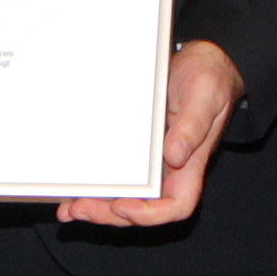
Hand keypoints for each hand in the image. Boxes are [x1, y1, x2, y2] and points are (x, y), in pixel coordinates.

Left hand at [61, 40, 243, 227]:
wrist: (198, 61)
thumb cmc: (208, 79)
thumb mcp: (205, 96)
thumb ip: (194, 126)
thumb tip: (175, 155)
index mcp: (190, 165)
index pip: (176, 206)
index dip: (148, 214)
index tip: (123, 207)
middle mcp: (168, 170)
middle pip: (140, 208)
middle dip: (109, 214)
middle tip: (80, 208)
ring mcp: (149, 163)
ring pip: (123, 197)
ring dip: (95, 206)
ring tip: (68, 209)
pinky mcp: (133, 150)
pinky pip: (114, 174)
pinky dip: (93, 185)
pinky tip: (70, 190)